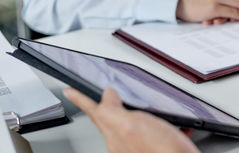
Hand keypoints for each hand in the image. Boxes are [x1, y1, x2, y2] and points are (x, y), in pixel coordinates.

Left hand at [63, 88, 199, 152]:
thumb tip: (106, 95)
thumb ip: (114, 111)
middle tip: (88, 96)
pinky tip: (169, 120)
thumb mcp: (131, 126)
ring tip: (123, 103)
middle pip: (109, 119)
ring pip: (131, 124)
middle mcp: (126, 143)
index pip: (94, 112)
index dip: (81, 99)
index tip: (69, 91)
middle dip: (101, 106)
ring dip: (129, 111)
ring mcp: (142, 146)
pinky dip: (161, 122)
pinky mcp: (160, 147)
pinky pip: (156, 130)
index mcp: (116, 134)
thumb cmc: (160, 152)